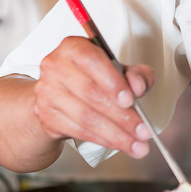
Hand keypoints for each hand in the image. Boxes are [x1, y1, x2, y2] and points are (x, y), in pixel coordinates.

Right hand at [33, 36, 154, 158]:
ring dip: (116, 134)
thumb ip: (138, 74)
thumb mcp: (121, 70)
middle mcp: (56, 67)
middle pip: (91, 94)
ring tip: (137, 144)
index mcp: (74, 47)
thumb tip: (138, 86)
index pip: (92, 61)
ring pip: (86, 117)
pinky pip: (79, 131)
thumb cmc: (95, 77)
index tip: (130, 100)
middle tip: (143, 131)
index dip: (112, 82)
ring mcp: (48, 93)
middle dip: (122, 117)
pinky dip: (103, 140)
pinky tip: (119, 144)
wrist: (61, 93)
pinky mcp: (47, 116)